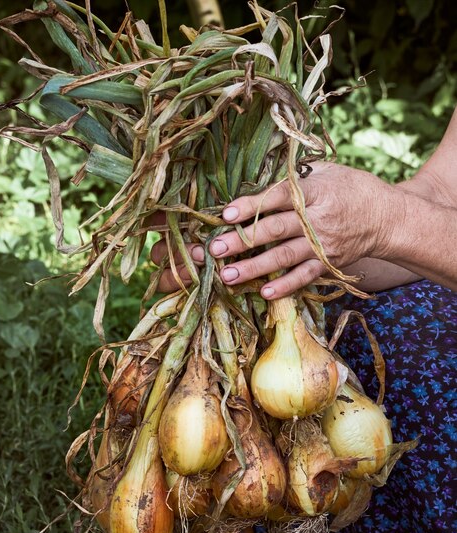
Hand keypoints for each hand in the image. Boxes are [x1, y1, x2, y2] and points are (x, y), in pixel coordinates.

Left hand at [207, 162, 398, 297]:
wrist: (385, 217)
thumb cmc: (349, 188)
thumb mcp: (326, 171)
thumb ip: (293, 177)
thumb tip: (254, 180)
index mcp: (315, 190)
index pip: (278, 197)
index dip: (252, 206)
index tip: (226, 214)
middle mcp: (317, 219)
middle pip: (275, 229)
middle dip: (242, 240)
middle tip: (214, 250)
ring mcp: (322, 244)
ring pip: (284, 256)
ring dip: (254, 267)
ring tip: (228, 276)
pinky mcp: (327, 263)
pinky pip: (304, 277)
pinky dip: (285, 285)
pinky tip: (264, 292)